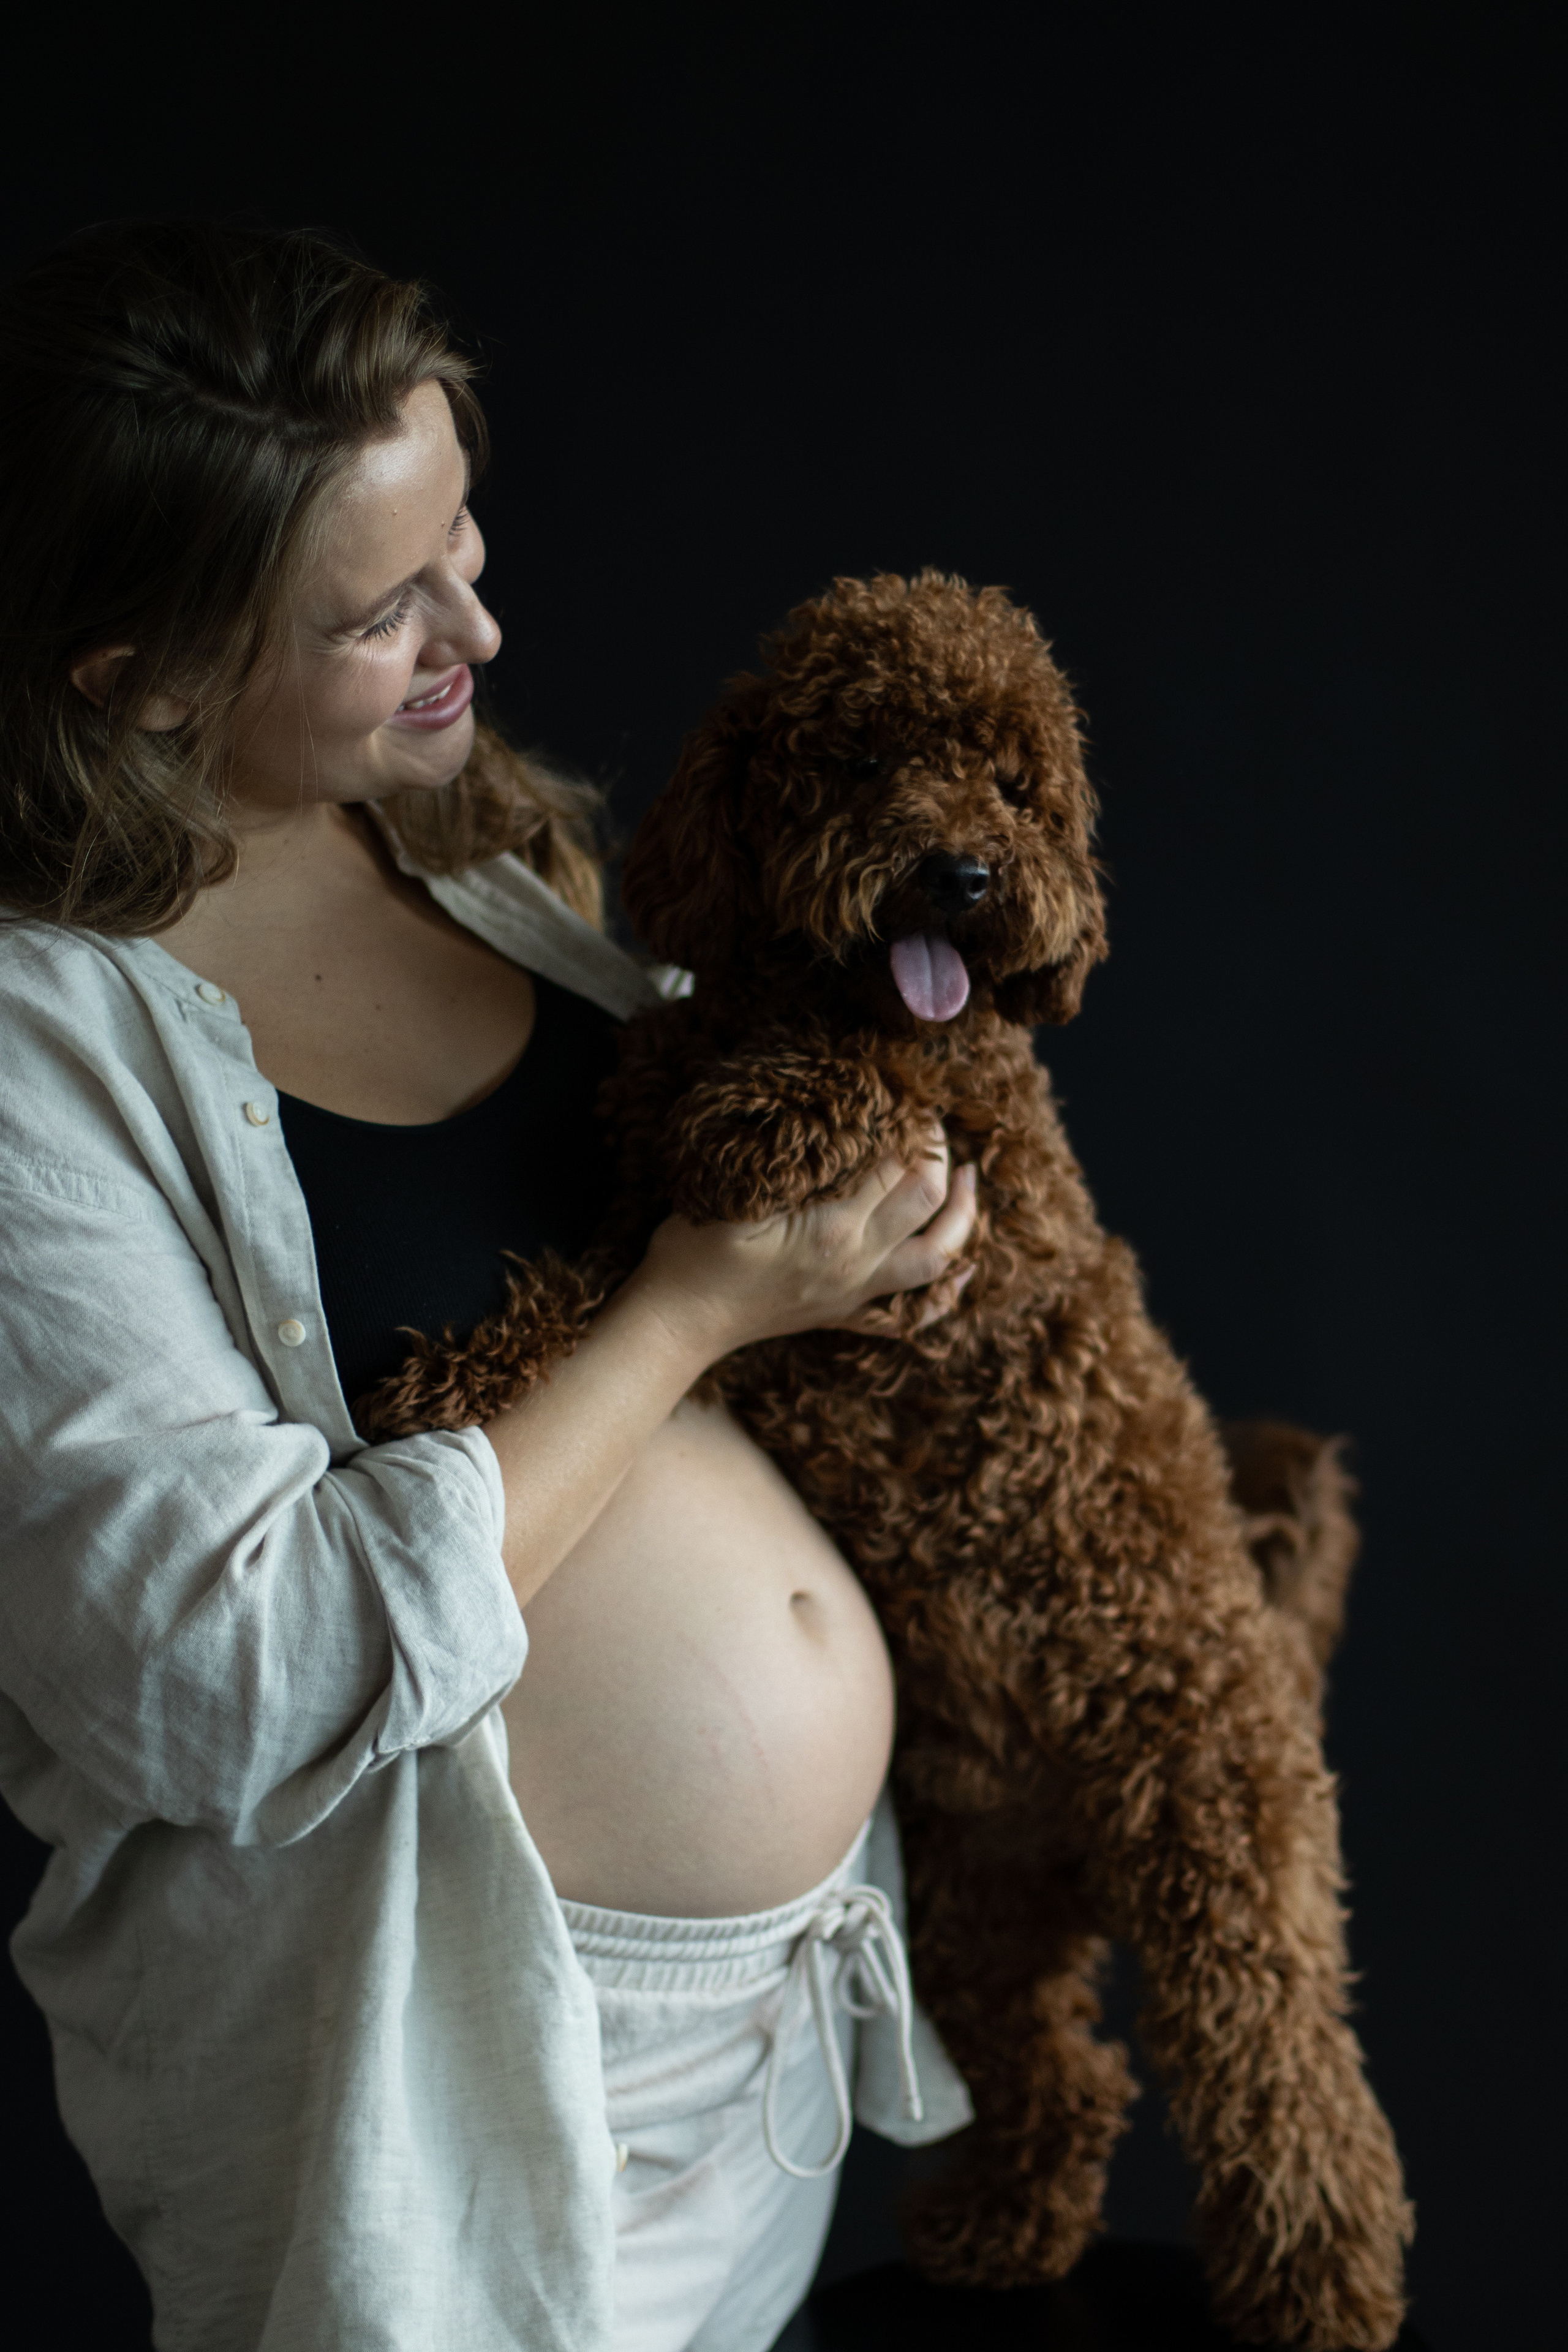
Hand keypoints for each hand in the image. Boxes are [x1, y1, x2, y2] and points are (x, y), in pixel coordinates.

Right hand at [632, 1125, 978, 1362]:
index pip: (894, 1164)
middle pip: (929, 1201)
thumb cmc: (693, 1254)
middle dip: (941, 1156)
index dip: (906, 1124)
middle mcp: (857, 1264)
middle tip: (930, 1123)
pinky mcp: (846, 1313)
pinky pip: (913, 1310)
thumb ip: (784, 1165)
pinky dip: (946, 1289)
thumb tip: (827, 1123)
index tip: (902, 1093)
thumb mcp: (730, 1196)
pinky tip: (964, 1268)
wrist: (678, 1322)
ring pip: (938, 1259)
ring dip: (962, 1217)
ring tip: (969, 1180)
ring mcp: (856, 1293)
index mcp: (831, 1230)